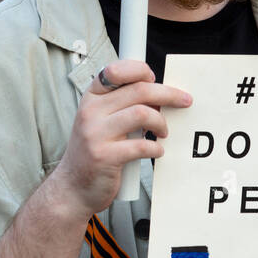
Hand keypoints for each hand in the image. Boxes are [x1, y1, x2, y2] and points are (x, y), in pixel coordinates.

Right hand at [46, 59, 191, 220]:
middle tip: (184, 101)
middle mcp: (90, 112)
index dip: (141, 71)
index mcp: (91, 98)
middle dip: (168, 94)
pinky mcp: (104, 156)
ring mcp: (95, 134)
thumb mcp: (100, 120)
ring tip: (163, 132)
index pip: (116, 71)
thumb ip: (122, 105)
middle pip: (139, 90)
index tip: (156, 80)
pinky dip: (155, 148)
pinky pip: (141, 146)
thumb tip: (160, 95)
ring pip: (142, 114)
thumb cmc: (94, 151)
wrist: (72, 187)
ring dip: (161, 122)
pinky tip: (156, 151)